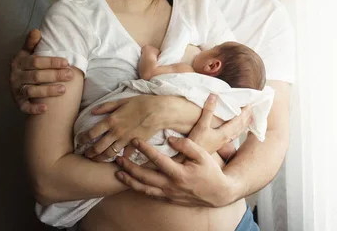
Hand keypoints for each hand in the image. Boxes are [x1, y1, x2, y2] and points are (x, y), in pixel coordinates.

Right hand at [9, 29, 72, 113]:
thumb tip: (37, 31)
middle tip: (70, 75)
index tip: (66, 62)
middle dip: (54, 75)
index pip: (36, 61)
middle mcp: (15, 76)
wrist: (18, 82)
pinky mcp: (18, 102)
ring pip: (31, 91)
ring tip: (63, 89)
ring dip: (47, 91)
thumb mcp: (27, 53)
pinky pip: (24, 107)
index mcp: (19, 62)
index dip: (51, 62)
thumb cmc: (28, 65)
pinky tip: (45, 109)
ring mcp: (16, 90)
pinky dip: (33, 109)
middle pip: (36, 76)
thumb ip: (31, 43)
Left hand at [77, 95, 171, 161]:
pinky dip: (120, 158)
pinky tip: (116, 160)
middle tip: (85, 155)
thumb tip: (93, 111)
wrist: (159, 110)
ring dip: (100, 158)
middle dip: (89, 153)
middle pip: (98, 147)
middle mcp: (116, 132)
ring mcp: (125, 140)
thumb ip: (107, 106)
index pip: (91, 133)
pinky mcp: (135, 144)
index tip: (80, 141)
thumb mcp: (123, 100)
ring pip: (109, 154)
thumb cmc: (142, 102)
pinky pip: (125, 155)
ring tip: (95, 160)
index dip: (83, 138)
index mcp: (111, 120)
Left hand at [115, 137, 238, 207]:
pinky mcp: (169, 199)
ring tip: (118, 172)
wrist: (218, 193)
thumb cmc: (211, 171)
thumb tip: (170, 139)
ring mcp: (169, 194)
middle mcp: (171, 186)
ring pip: (144, 189)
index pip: (158, 160)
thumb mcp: (203, 154)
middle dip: (129, 167)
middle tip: (118, 158)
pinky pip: (150, 194)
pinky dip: (138, 189)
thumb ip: (187, 145)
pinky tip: (131, 183)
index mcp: (179, 173)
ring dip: (129, 181)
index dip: (145, 149)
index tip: (135, 140)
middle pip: (145, 177)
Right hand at [187, 94, 250, 155]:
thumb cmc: (196, 143)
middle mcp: (227, 138)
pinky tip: (236, 130)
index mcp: (225, 133)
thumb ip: (208, 111)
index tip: (249, 103)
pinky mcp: (219, 144)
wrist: (191, 159)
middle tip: (251, 108)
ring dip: (244, 124)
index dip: (244, 112)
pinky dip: (238, 130)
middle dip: (246, 117)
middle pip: (240, 126)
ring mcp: (223, 142)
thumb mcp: (202, 125)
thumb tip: (214, 96)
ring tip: (248, 118)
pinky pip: (233, 135)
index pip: (239, 120)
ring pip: (238, 131)